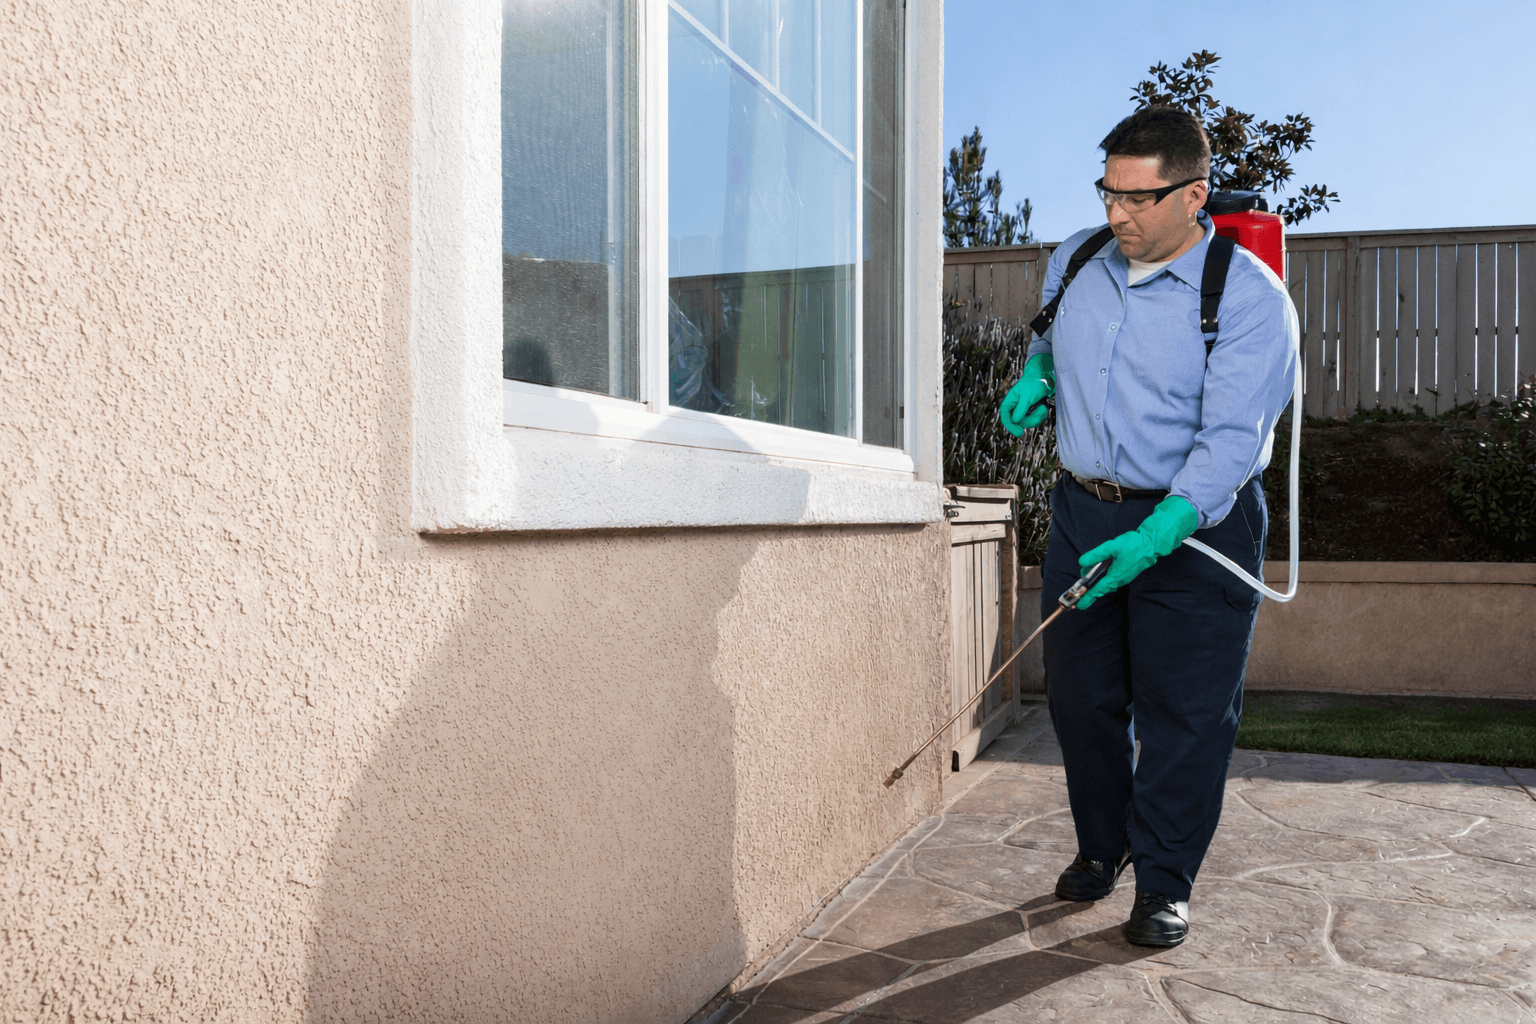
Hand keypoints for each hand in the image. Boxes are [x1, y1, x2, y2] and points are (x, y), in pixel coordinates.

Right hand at [1000, 354, 1055, 436]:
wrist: (1044, 377)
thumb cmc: (1034, 383)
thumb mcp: (1028, 395)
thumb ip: (1021, 408)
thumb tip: (1015, 421)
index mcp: (1009, 402)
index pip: (1005, 418)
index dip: (1011, 426)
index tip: (1019, 433)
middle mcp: (1014, 408)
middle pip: (1019, 423)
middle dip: (1032, 418)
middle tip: (1042, 409)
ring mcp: (1023, 411)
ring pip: (1029, 423)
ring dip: (1038, 415)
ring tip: (1044, 405)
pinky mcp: (1031, 412)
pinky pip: (1036, 420)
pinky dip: (1042, 414)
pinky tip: (1044, 406)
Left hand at [1076, 495, 1199, 607]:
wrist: (1152, 544)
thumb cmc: (1134, 545)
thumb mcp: (1111, 547)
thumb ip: (1096, 555)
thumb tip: (1082, 562)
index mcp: (1115, 576)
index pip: (1098, 590)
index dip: (1087, 598)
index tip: (1079, 605)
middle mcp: (1119, 580)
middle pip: (1101, 588)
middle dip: (1090, 587)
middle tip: (1081, 580)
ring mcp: (1124, 578)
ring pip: (1107, 584)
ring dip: (1097, 581)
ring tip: (1089, 574)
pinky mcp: (1127, 574)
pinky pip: (1112, 580)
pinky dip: (1104, 577)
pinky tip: (1102, 569)